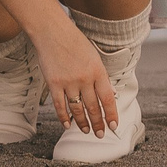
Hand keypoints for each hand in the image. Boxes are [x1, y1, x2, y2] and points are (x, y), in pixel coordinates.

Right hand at [33, 20, 117, 137]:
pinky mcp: (54, 83)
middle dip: (98, 123)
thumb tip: (110, 94)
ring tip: (86, 131)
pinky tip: (68, 125)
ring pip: (77, 109)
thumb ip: (101, 76)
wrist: (52, 32)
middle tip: (100, 134)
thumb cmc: (74, 42)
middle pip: (93, 107)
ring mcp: (69, 82)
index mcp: (98, 71)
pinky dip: (64, 117)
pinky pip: (60, 105)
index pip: (107, 99)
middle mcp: (85, 79)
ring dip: (83, 122)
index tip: (113, 125)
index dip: (111, 114)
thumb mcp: (94, 56)